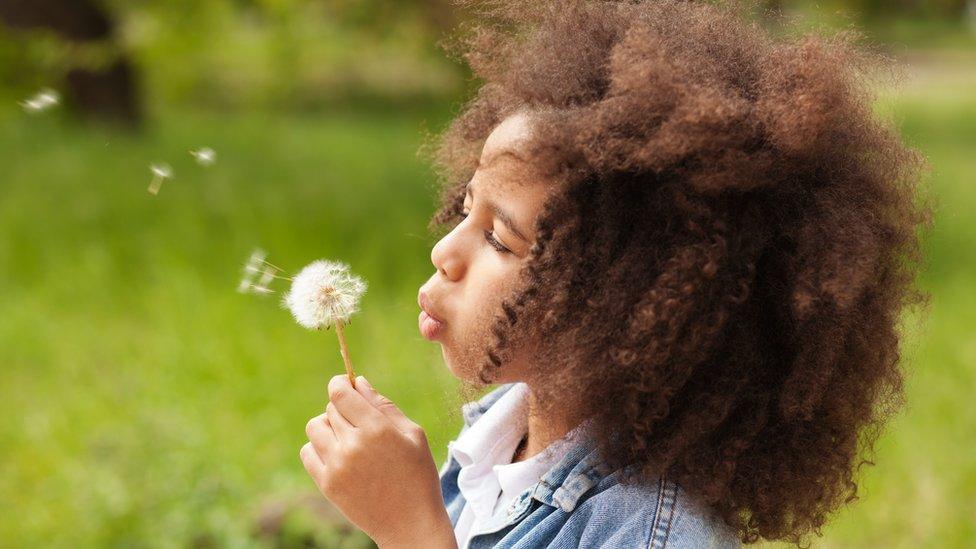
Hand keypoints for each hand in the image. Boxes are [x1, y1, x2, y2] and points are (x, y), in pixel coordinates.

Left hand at [300, 374, 456, 547]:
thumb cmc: (417, 475)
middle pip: (331, 408)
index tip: (346, 385)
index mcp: (377, 429)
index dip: (340, 383)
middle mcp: (353, 445)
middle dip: (343, 408)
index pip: (340, 393)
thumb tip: (358, 382)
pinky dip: (318, 448)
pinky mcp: (327, 484)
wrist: (410, 523)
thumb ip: (384, 405)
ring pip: (315, 427)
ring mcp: (337, 466)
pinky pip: (308, 452)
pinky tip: (338, 455)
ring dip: (328, 426)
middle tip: (360, 422)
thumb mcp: (413, 434)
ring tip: (347, 438)